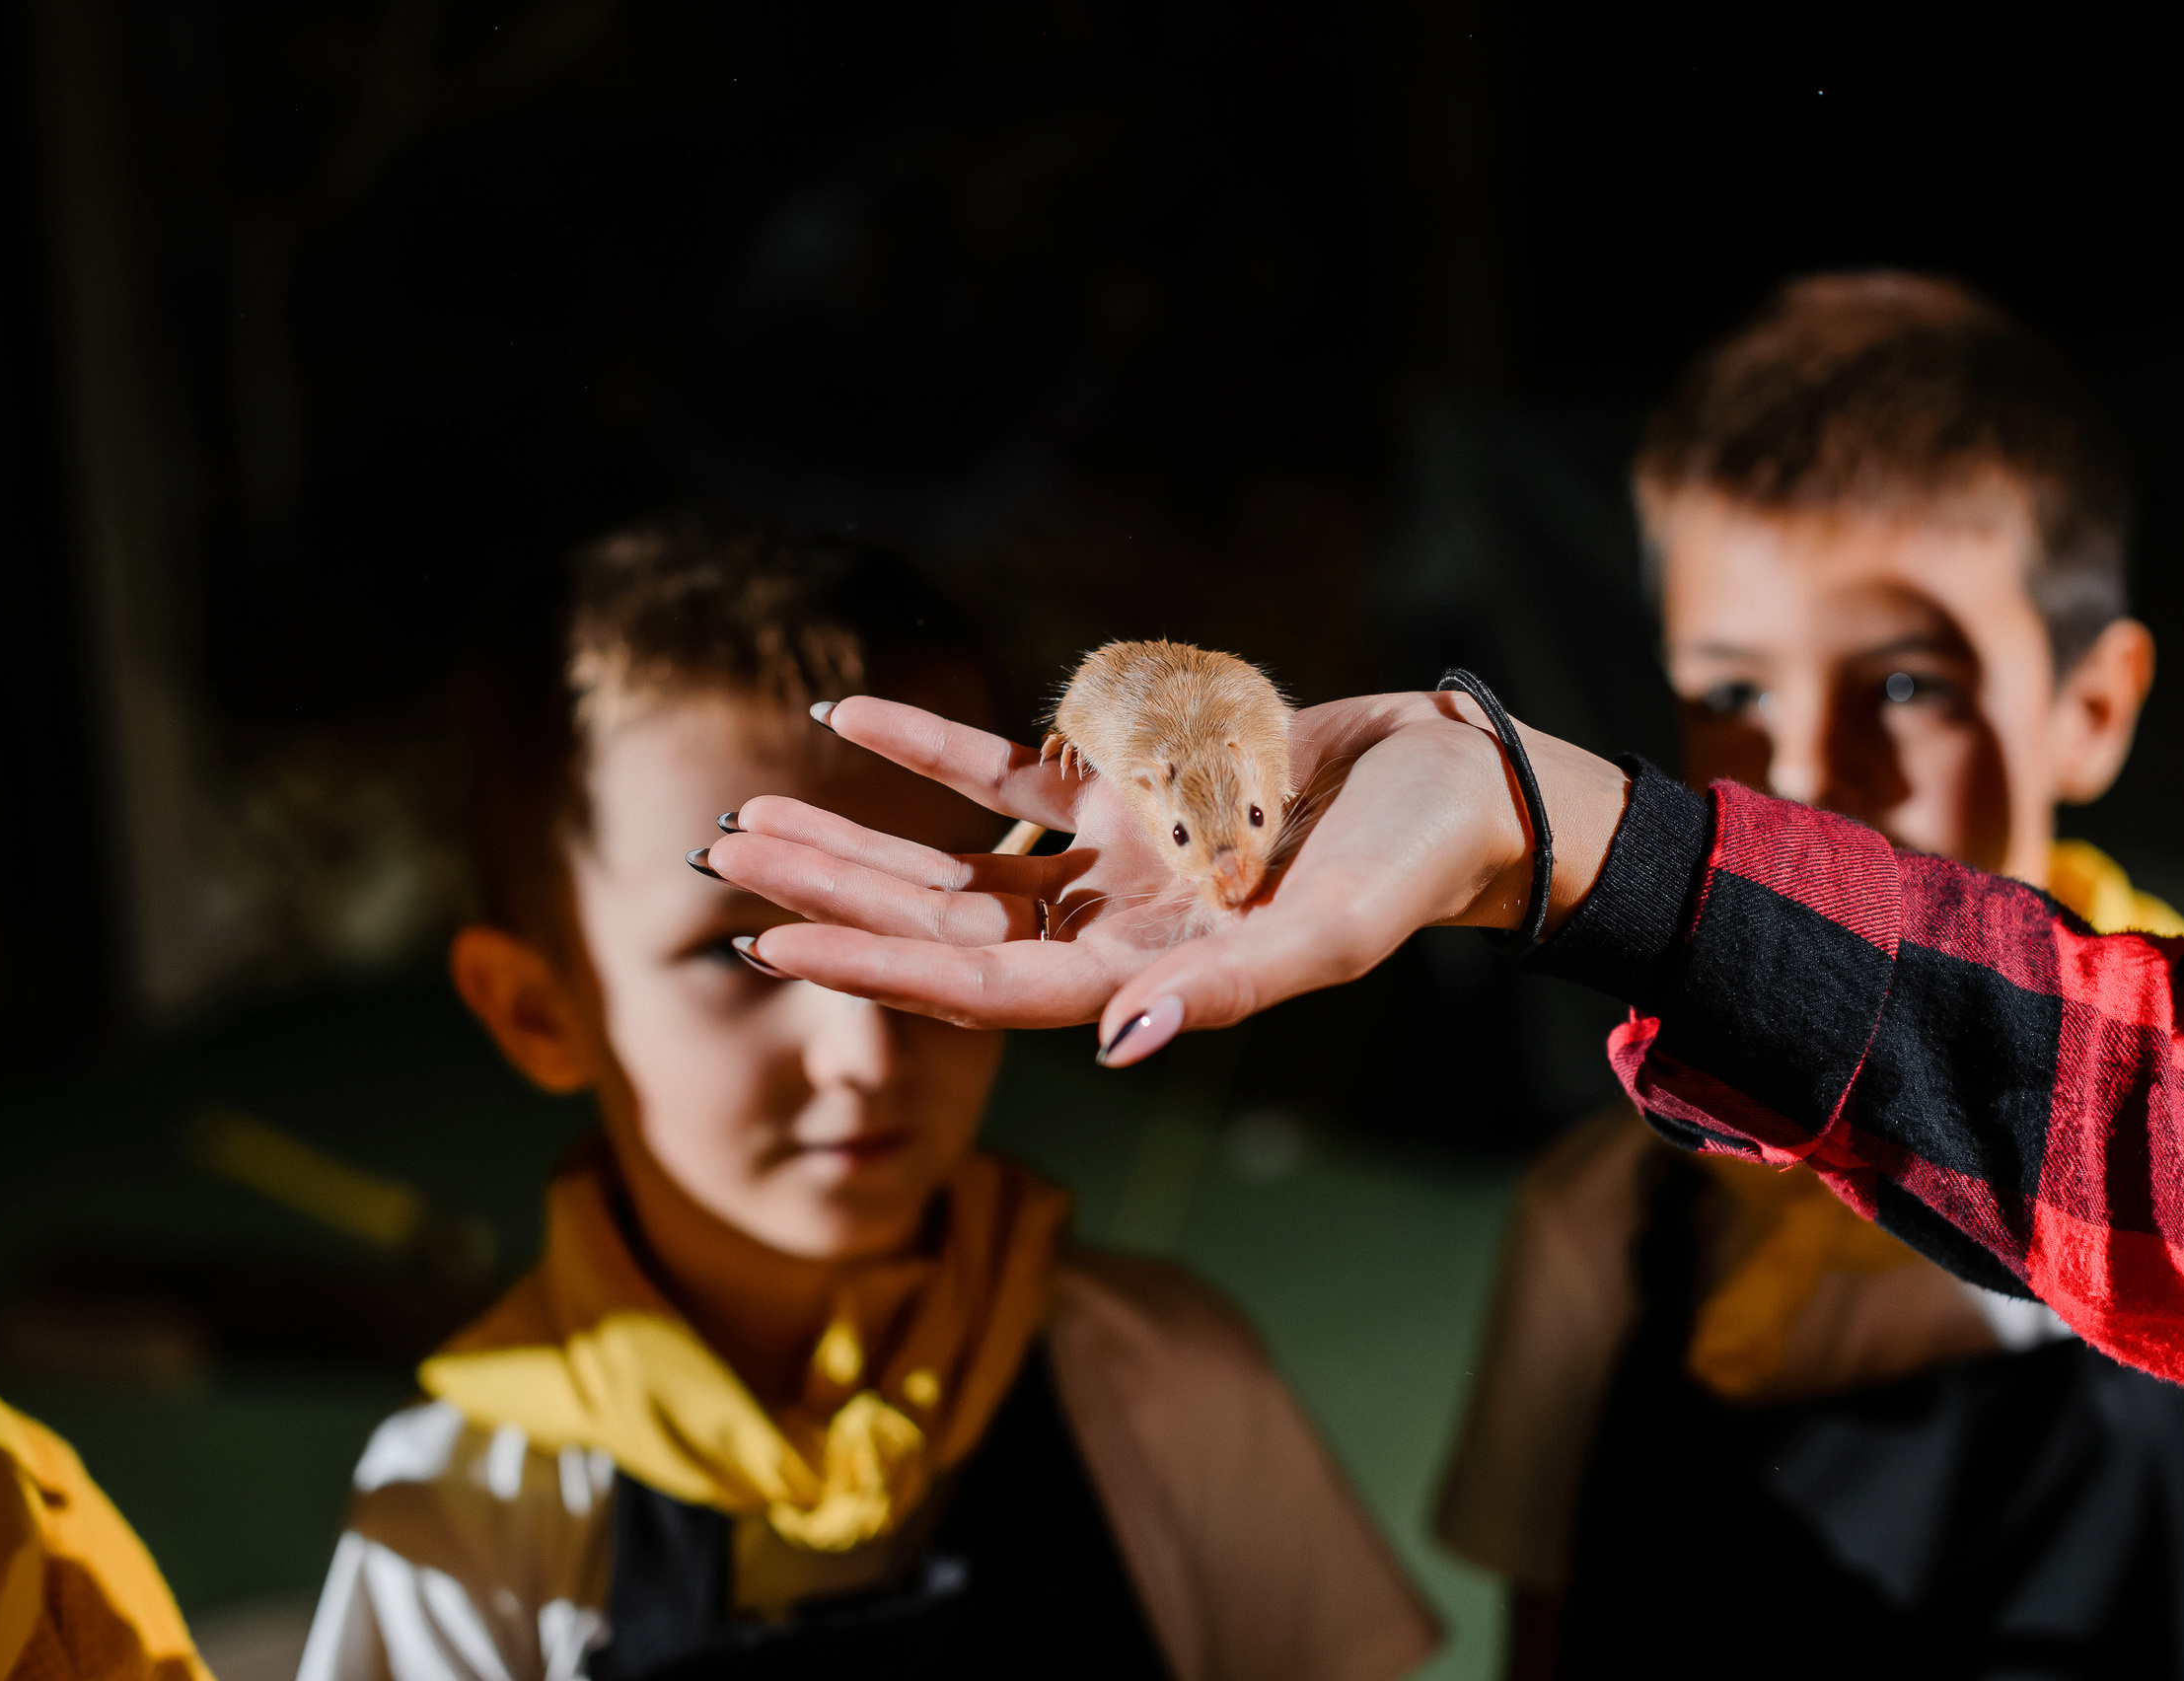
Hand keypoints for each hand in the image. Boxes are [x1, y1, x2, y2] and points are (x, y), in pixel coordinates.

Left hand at [705, 692, 1627, 1063]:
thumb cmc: (1413, 867)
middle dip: (832, 899)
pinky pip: (1006, 771)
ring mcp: (1109, 860)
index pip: (982, 987)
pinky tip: (849, 713)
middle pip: (940, 924)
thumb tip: (1120, 1046)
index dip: (871, 971)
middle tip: (722, 866)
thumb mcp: (1333, 932)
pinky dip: (930, 744)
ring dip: (857, 835)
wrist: (1462, 786)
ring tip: (752, 815)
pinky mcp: (1127, 789)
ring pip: (953, 857)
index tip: (766, 950)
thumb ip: (1229, 990)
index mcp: (1147, 977)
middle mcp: (1110, 927)